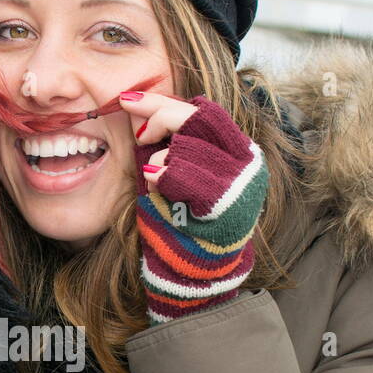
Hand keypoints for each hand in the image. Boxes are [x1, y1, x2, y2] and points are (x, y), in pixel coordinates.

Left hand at [118, 90, 268, 320]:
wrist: (199, 273)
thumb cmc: (185, 223)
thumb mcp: (182, 175)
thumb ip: (171, 144)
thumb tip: (139, 112)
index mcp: (238, 151)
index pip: (203, 111)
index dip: (162, 100)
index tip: (128, 99)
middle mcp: (245, 163)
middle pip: (199, 119)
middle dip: (160, 116)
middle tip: (136, 130)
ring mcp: (237, 185)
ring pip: (192, 143)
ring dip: (162, 152)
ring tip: (151, 170)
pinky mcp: (223, 207)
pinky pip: (186, 175)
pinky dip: (164, 173)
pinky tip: (153, 178)